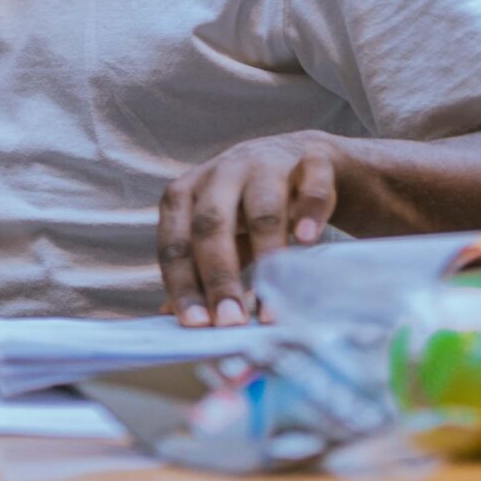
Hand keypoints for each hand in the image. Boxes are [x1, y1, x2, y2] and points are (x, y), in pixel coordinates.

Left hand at [157, 133, 343, 326]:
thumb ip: (196, 269)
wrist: (298, 156)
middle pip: (212, 226)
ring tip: (274, 299)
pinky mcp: (310, 160)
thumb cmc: (245, 206)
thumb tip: (169, 315)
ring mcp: (264, 165)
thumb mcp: (218, 234)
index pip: (175, 243)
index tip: (196, 325)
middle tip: (231, 322)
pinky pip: (310, 185)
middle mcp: (219, 175)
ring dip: (267, 255)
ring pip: (262, 209)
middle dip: (219, 277)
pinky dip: (309, 211)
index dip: (183, 284)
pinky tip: (307, 241)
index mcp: (185, 194)